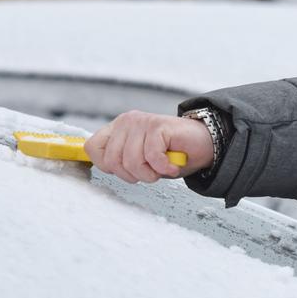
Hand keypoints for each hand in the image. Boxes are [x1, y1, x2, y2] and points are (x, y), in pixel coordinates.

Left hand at [84, 110, 214, 182]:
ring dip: (150, 173)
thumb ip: (120, 160)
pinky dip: (164, 168)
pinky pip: (151, 157)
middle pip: (111, 161)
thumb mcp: (139, 160)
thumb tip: (104, 166)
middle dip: (132, 175)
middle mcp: (126, 122)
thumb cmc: (171, 156)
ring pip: (131, 162)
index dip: (107, 166)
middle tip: (150, 171)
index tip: (127, 170)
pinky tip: (172, 164)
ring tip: (162, 167)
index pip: (92, 148)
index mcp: (117, 129)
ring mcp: (141, 122)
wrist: (204, 145)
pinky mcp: (157, 126)